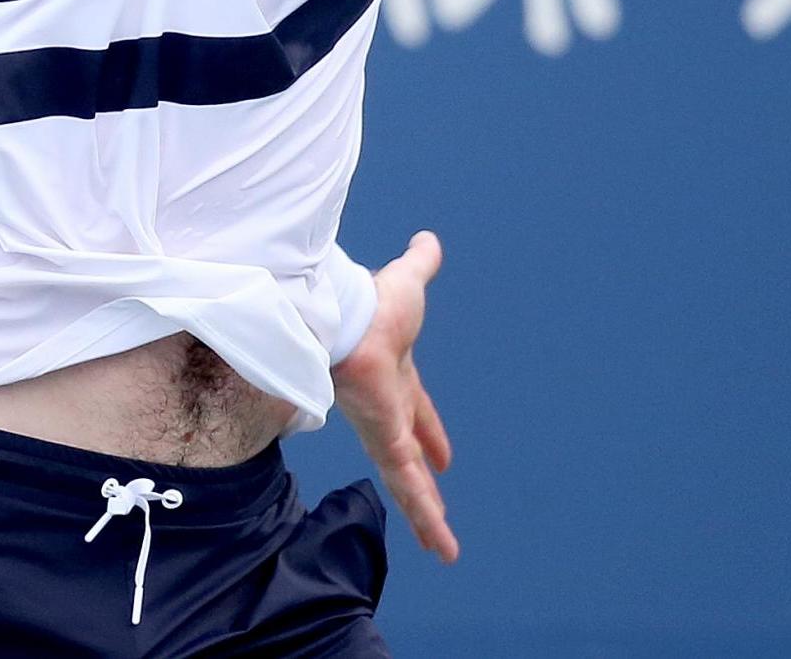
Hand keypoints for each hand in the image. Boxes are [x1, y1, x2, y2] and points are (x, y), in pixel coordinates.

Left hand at [332, 231, 457, 562]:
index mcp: (395, 378)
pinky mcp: (386, 441)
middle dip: (423, 485)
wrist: (347, 313)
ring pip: (408, 483)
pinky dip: (425, 515)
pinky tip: (440, 543)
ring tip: (444, 551)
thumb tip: (427, 240)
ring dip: (426, 517)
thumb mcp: (407, 282)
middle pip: (409, 456)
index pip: (415, 414)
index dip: (429, 434)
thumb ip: (418, 263)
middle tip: (435, 510)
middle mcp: (387, 409)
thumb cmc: (372, 301)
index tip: (443, 458)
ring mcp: (384, 429)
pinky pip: (408, 487)